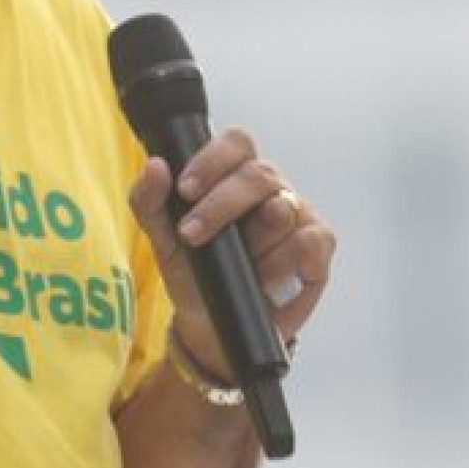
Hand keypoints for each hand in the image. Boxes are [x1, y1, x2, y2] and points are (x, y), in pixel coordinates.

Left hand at [125, 128, 335, 368]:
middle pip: (259, 174)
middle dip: (220, 205)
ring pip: (282, 210)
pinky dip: (282, 264)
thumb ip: (150, 201)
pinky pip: (309, 241)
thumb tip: (156, 166)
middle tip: (191, 234)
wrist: (213, 324)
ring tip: (235, 268)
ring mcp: (298, 215)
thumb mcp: (163, 240)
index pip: (236, 143)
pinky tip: (264, 281)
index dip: (212, 160)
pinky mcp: (318, 248)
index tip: (185, 189)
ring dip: (251, 244)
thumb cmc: (195, 272)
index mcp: (235, 176)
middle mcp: (272, 189)